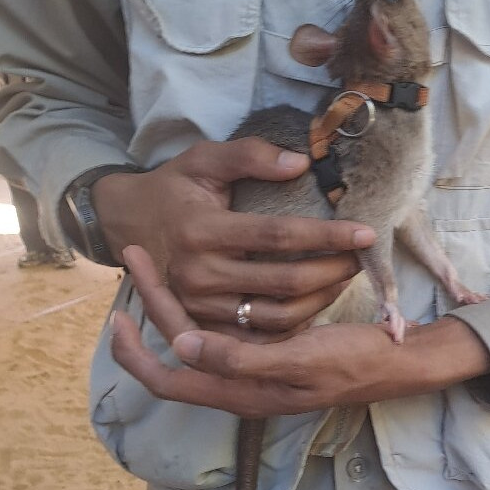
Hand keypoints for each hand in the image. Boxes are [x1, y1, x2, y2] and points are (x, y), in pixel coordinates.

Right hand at [92, 138, 375, 339]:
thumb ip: (249, 156)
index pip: (279, 236)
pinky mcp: (206, 325)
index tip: (365, 233)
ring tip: (344, 278)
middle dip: (333, 270)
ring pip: (278, 315)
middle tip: (362, 258)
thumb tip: (300, 163)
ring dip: (321, 299)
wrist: (124, 225)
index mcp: (202, 230)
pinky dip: (296, 323)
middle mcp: (200, 274)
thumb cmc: (173, 189)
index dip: (327, 236)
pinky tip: (317, 302)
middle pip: (285, 282)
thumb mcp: (202, 160)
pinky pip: (261, 334)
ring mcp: (202, 306)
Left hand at [111, 246, 489, 417]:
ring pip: (197, 339)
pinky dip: (204, 307)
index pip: (168, 379)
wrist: (396, 361)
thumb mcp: (298, 360)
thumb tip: (184, 347)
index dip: (135, 353)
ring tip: (158, 265)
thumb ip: (240, 360)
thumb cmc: (352, 362)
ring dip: (173, 305)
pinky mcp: (270, 352)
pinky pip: (222, 333)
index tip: (117, 312)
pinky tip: (204, 279)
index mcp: (240, 393)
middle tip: (138, 257)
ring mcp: (253, 368)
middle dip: (151, 306)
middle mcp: (239, 384)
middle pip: (177, 351)